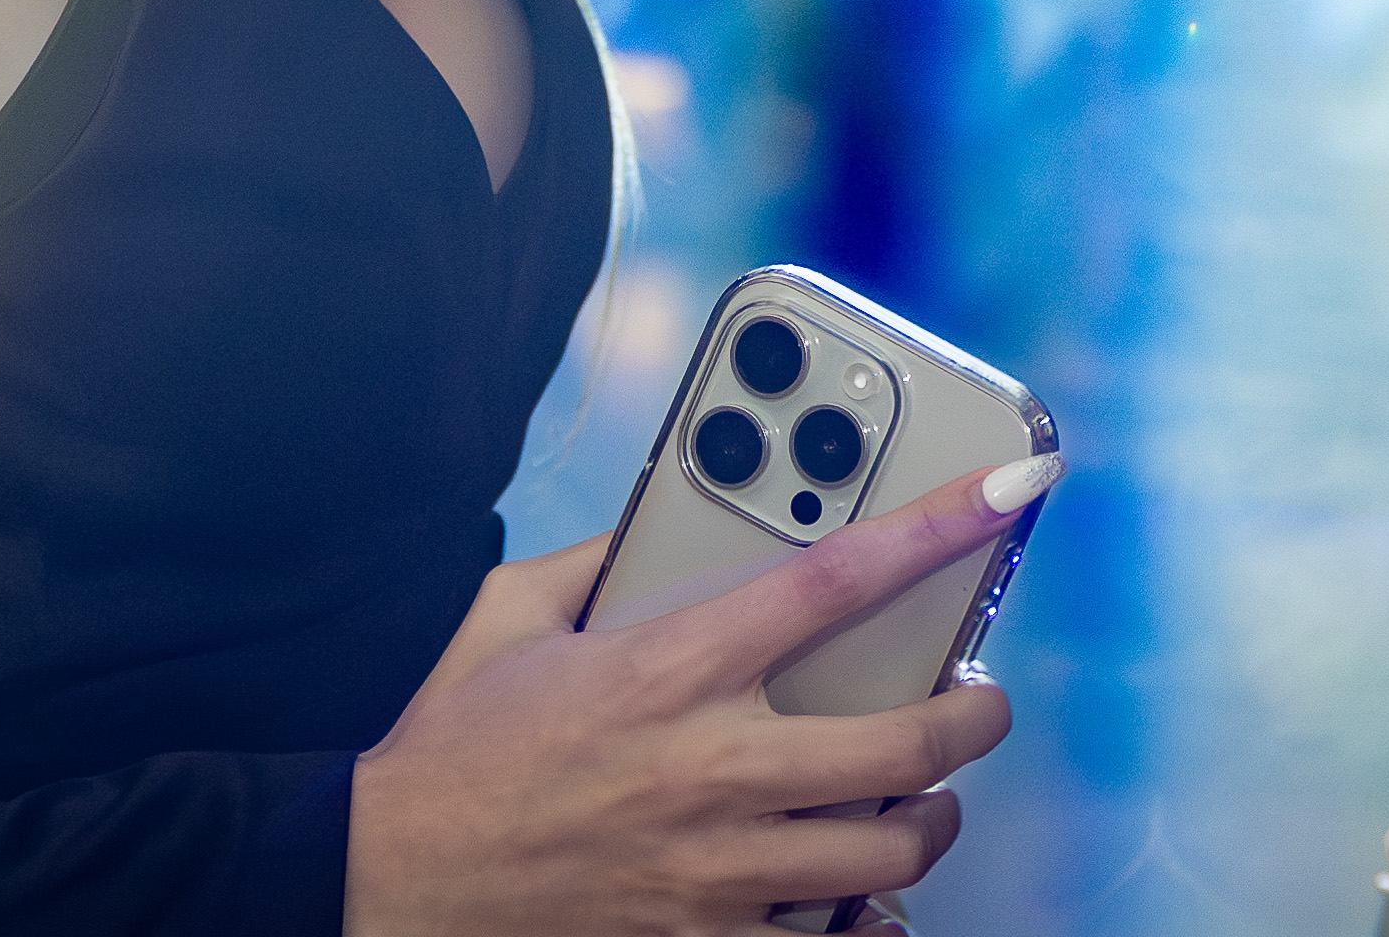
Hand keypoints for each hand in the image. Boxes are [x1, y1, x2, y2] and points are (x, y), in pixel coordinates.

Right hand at [345, 457, 1055, 934]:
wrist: (379, 881)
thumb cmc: (443, 750)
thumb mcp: (508, 619)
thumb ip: (598, 559)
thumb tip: (658, 518)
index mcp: (667, 670)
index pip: (836, 582)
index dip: (938, 530)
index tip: (1008, 494)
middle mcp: (708, 770)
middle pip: (905, 743)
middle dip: (974, 717)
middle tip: (979, 702)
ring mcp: (712, 872)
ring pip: (889, 851)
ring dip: (929, 820)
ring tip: (924, 800)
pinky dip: (865, 919)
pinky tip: (861, 895)